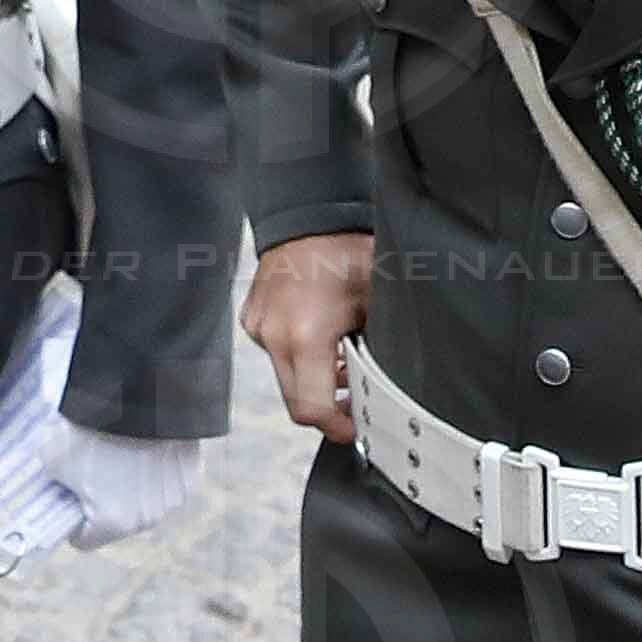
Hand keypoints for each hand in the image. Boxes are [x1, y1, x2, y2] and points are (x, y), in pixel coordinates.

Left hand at [43, 421, 211, 549]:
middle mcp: (147, 519)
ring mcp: (173, 498)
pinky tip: (147, 445)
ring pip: (145, 501)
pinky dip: (156, 468)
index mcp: (113, 523)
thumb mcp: (51, 454)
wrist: (140, 392)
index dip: (69, 521)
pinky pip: (168, 480)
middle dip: (103, 501)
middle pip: (117, 520)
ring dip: (133, 486)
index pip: (84, 539)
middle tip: (92, 469)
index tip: (66, 502)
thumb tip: (59, 481)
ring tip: (121, 452)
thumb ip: (54, 478)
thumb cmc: (92, 428)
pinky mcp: (191, 474)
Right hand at [245, 232, 372, 444]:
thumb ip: (378, 351)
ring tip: (343, 358)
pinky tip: (321, 334)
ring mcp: (257, 327)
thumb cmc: (348, 252)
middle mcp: (273, 336)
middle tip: (354, 399)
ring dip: (313, 378)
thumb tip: (390, 389)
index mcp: (305, 335)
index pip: (311, 409)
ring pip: (286, 377)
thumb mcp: (378, 303)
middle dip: (326, 406)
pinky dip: (299, 354)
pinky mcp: (251, 319)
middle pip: (296, 401)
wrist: (309, 214)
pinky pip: (276, 352)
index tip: (356, 427)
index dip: (336, 426)